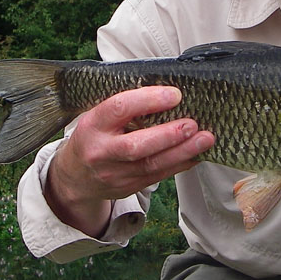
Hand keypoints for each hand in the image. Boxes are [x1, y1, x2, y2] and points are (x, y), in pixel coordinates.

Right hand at [45, 85, 214, 236]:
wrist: (75, 176)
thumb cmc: (94, 136)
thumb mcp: (98, 116)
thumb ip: (126, 106)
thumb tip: (168, 92)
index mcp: (93, 125)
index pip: (119, 108)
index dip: (148, 100)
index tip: (174, 94)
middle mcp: (101, 151)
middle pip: (136, 146)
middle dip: (168, 134)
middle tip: (193, 123)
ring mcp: (114, 173)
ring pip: (151, 165)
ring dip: (182, 152)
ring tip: (205, 139)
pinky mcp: (127, 187)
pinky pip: (158, 176)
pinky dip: (179, 164)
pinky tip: (195, 154)